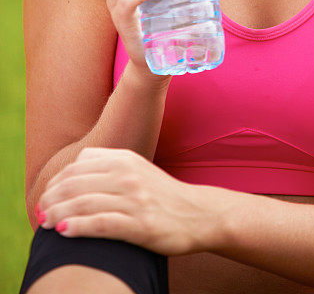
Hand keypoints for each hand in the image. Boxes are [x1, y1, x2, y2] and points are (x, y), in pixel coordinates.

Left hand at [36, 147, 227, 255]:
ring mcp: (134, 199)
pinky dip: (77, 227)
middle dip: (51, 198)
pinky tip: (63, 231)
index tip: (47, 196)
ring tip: (44, 223)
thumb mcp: (137, 169)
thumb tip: (74, 170)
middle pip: (76, 183)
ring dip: (57, 213)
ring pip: (83, 202)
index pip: (78, 165)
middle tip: (40, 212)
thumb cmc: (161, 194)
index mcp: (125, 158)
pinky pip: (100, 223)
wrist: (197, 214)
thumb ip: (109, 164)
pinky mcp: (139, 224)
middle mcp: (128, 175)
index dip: (57, 181)